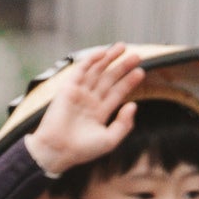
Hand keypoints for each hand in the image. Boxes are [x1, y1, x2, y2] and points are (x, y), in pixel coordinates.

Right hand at [23, 46, 149, 172]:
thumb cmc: (82, 150)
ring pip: (97, 71)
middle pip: (109, 79)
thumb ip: (124, 124)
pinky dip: (90, 60)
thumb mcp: (110, 140)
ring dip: (109, 58)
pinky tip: (103, 52)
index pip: (117, 93)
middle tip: (137, 56)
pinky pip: (80, 70)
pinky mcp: (68, 89)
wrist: (58, 150)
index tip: (141, 72)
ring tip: (122, 47)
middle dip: (122, 67)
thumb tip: (133, 105)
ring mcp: (79, 93)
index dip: (129, 82)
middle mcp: (90, 101)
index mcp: (99, 112)